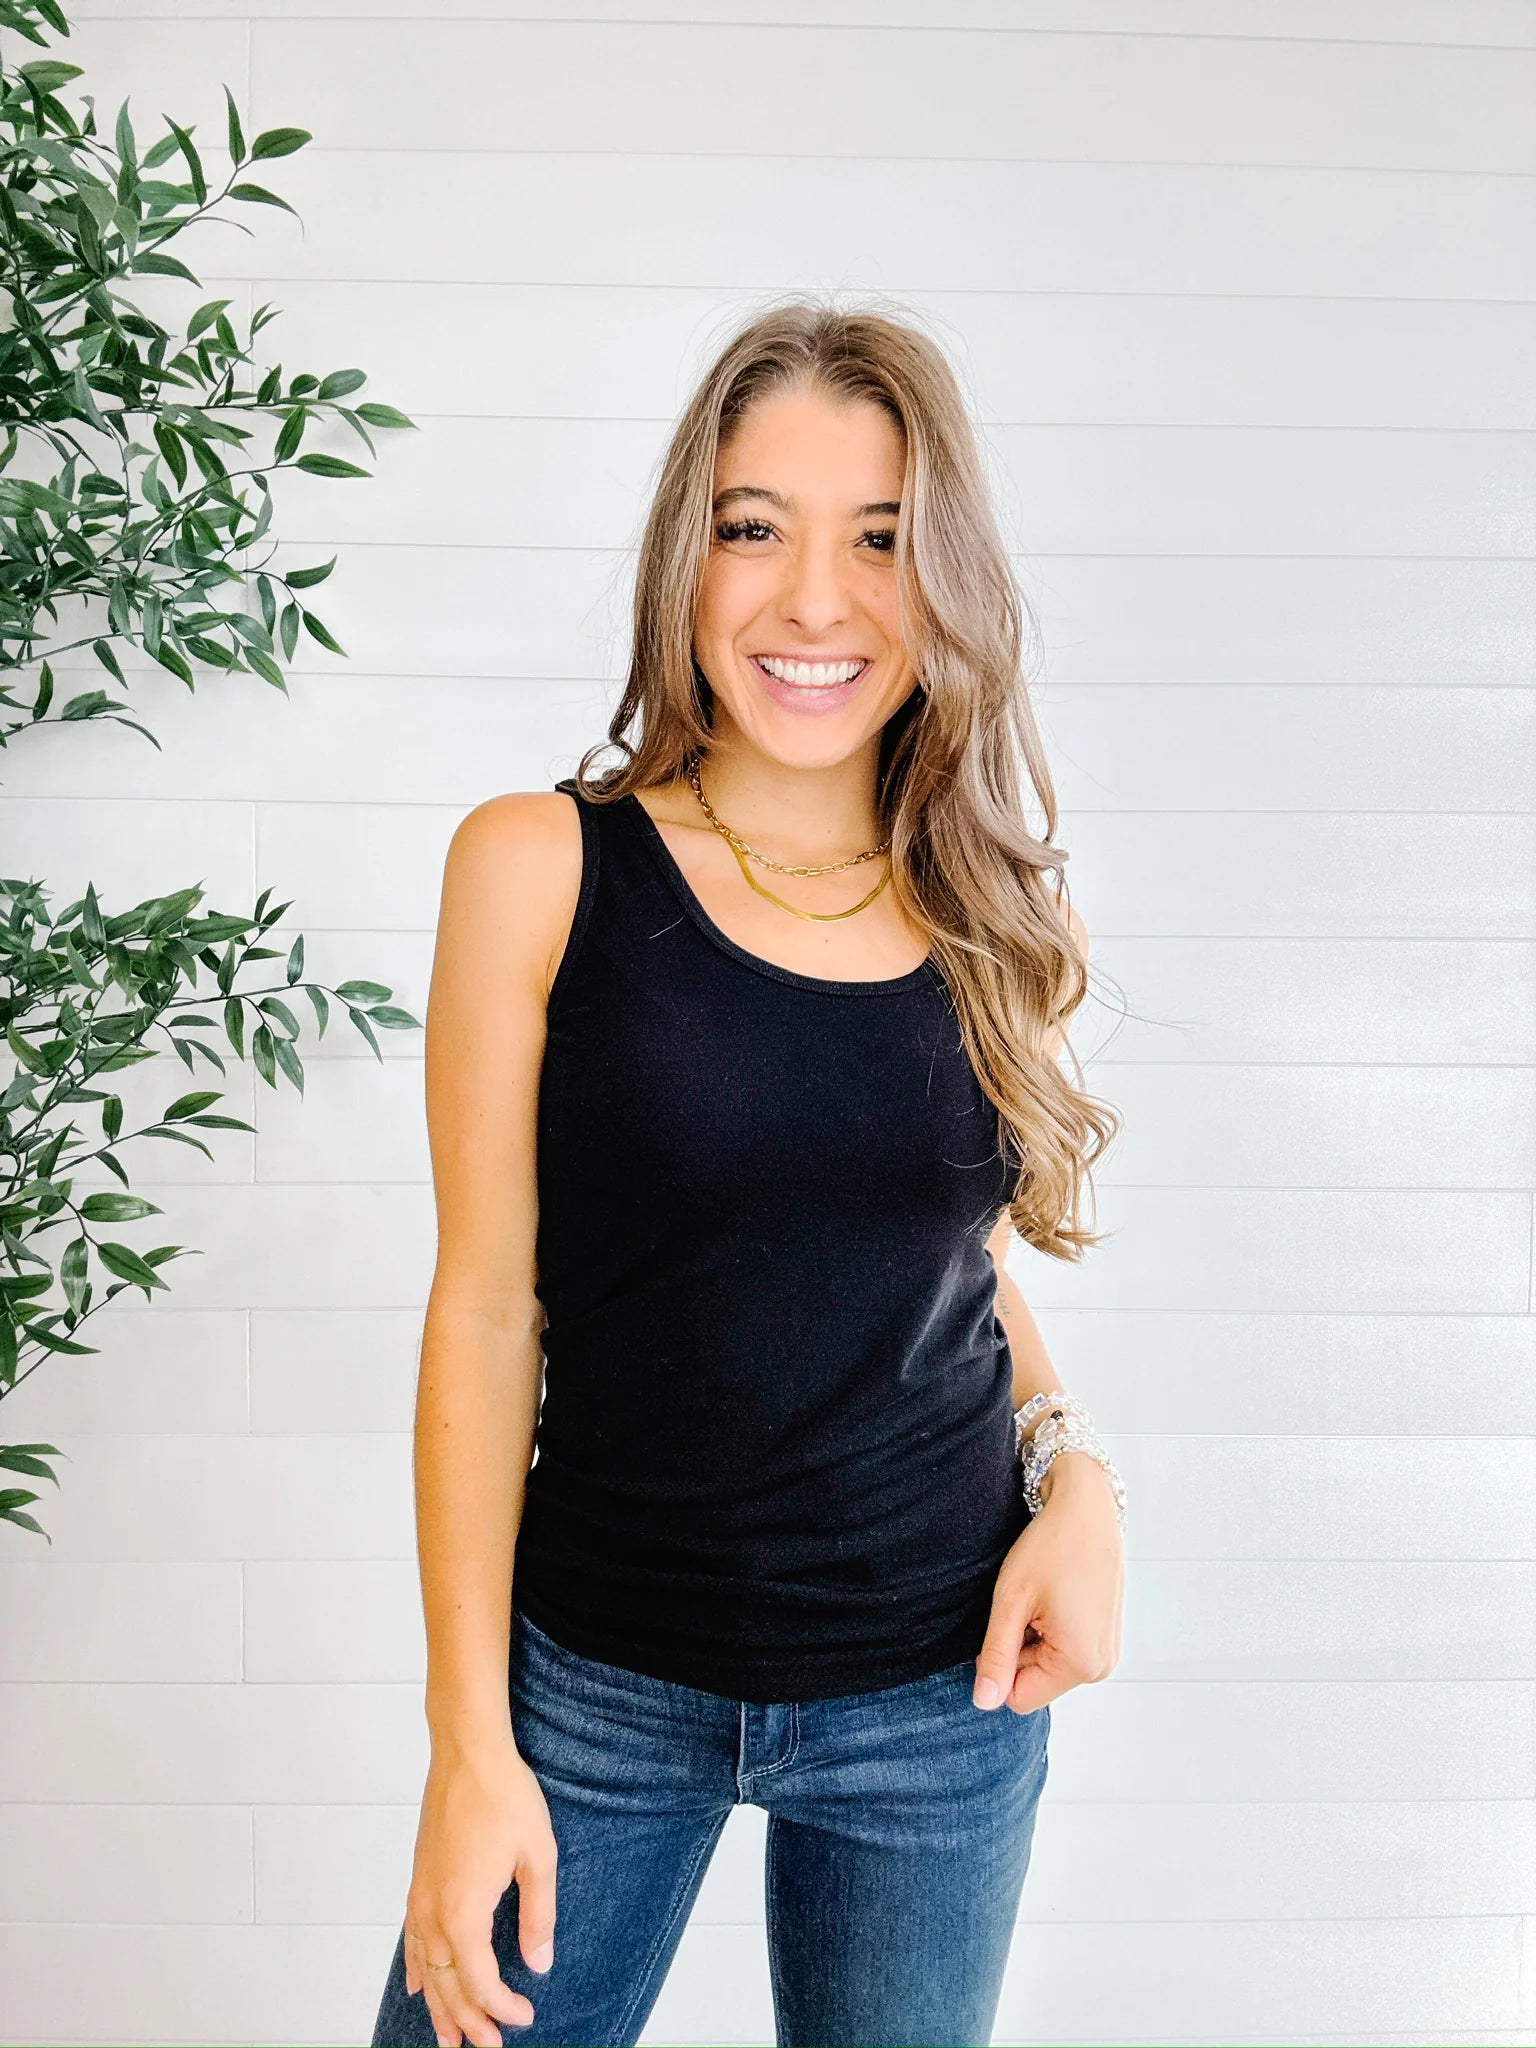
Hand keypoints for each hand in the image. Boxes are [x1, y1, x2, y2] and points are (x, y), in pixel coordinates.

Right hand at [402, 1728, 557, 2046]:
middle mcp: (434, 1912)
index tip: (524, 2018)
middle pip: (447, 1984)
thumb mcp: (538, 1857)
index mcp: (464, 1913)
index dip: (501, 2008)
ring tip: (448, 2039)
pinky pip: (411, 1939)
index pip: (480, 1982)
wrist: (468, 1752)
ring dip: (438, 2006)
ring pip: (425, 1968)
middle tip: (488, 2047)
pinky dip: (415, 1968)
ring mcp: (421, 1896)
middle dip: (468, 2021)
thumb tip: (539, 1963)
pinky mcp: (419, 1880)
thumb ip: (539, 1915)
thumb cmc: (504, 1797)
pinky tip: (417, 1985)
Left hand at [972, 1452, 1124, 1715]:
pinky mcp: (1107, 1637)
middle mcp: (1102, 1666)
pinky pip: (1066, 1651)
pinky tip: (1056, 1595)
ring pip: (1048, 1666)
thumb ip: (996, 1656)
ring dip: (1035, 1637)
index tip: (1007, 1620)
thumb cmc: (1049, 1547)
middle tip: (1026, 1603)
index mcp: (1081, 1663)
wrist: (1088, 1506)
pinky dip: (1051, 1629)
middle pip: (1035, 1682)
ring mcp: (1108, 1652)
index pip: (1017, 1697)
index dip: (999, 1663)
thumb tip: (983, 1703)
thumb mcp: (1011, 1601)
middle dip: (1020, 1648)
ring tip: (1043, 1597)